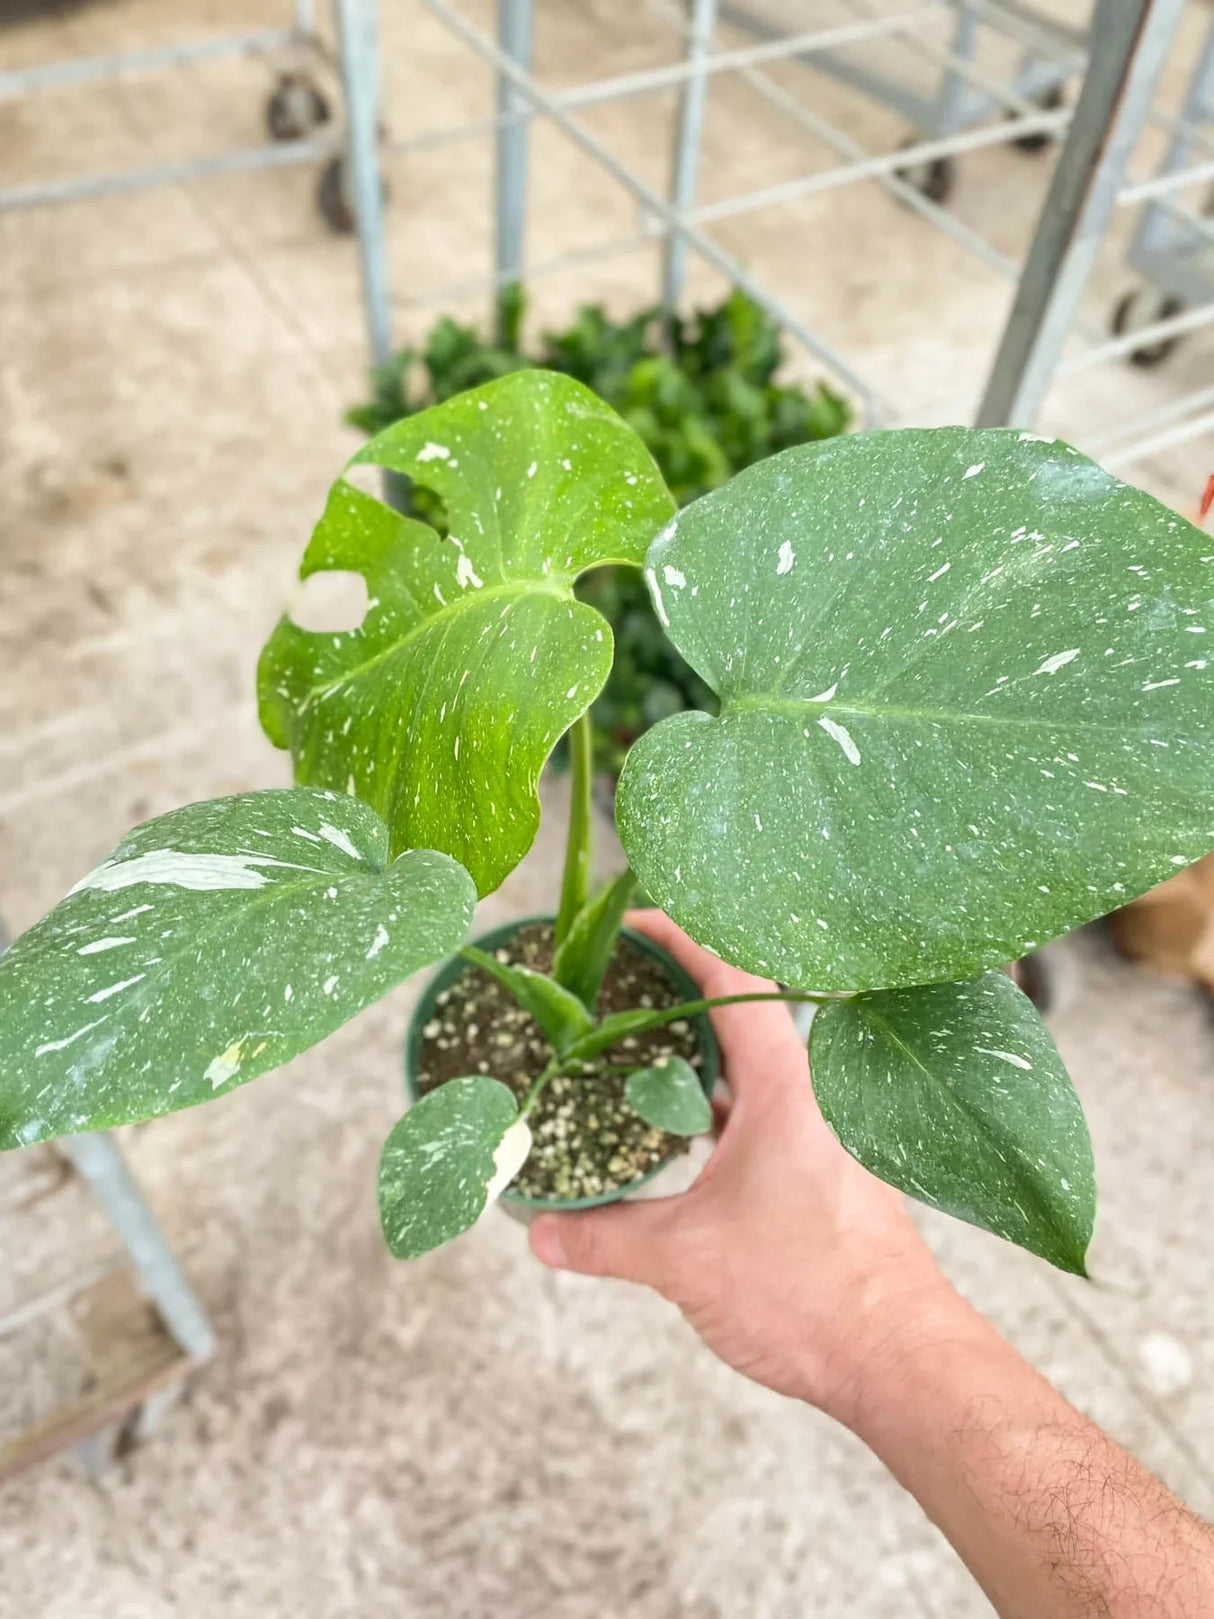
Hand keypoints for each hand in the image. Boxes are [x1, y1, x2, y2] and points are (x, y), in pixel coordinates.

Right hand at [529, 910, 959, 1425]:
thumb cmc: (814, 1294)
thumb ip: (605, 1236)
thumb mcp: (685, 1258)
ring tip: (627, 1055)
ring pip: (749, 1068)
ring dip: (692, 1057)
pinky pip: (760, 1112)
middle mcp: (811, 1092)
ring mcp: (823, 1131)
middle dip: (670, 995)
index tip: (624, 926)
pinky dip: (715, 1108)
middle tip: (609, 990)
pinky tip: (675, 1134)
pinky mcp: (823, 1169)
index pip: (728, 974)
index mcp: (785, 1082)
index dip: (674, 938)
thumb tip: (540, 1231)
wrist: (901, 1360)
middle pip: (736, 1012)